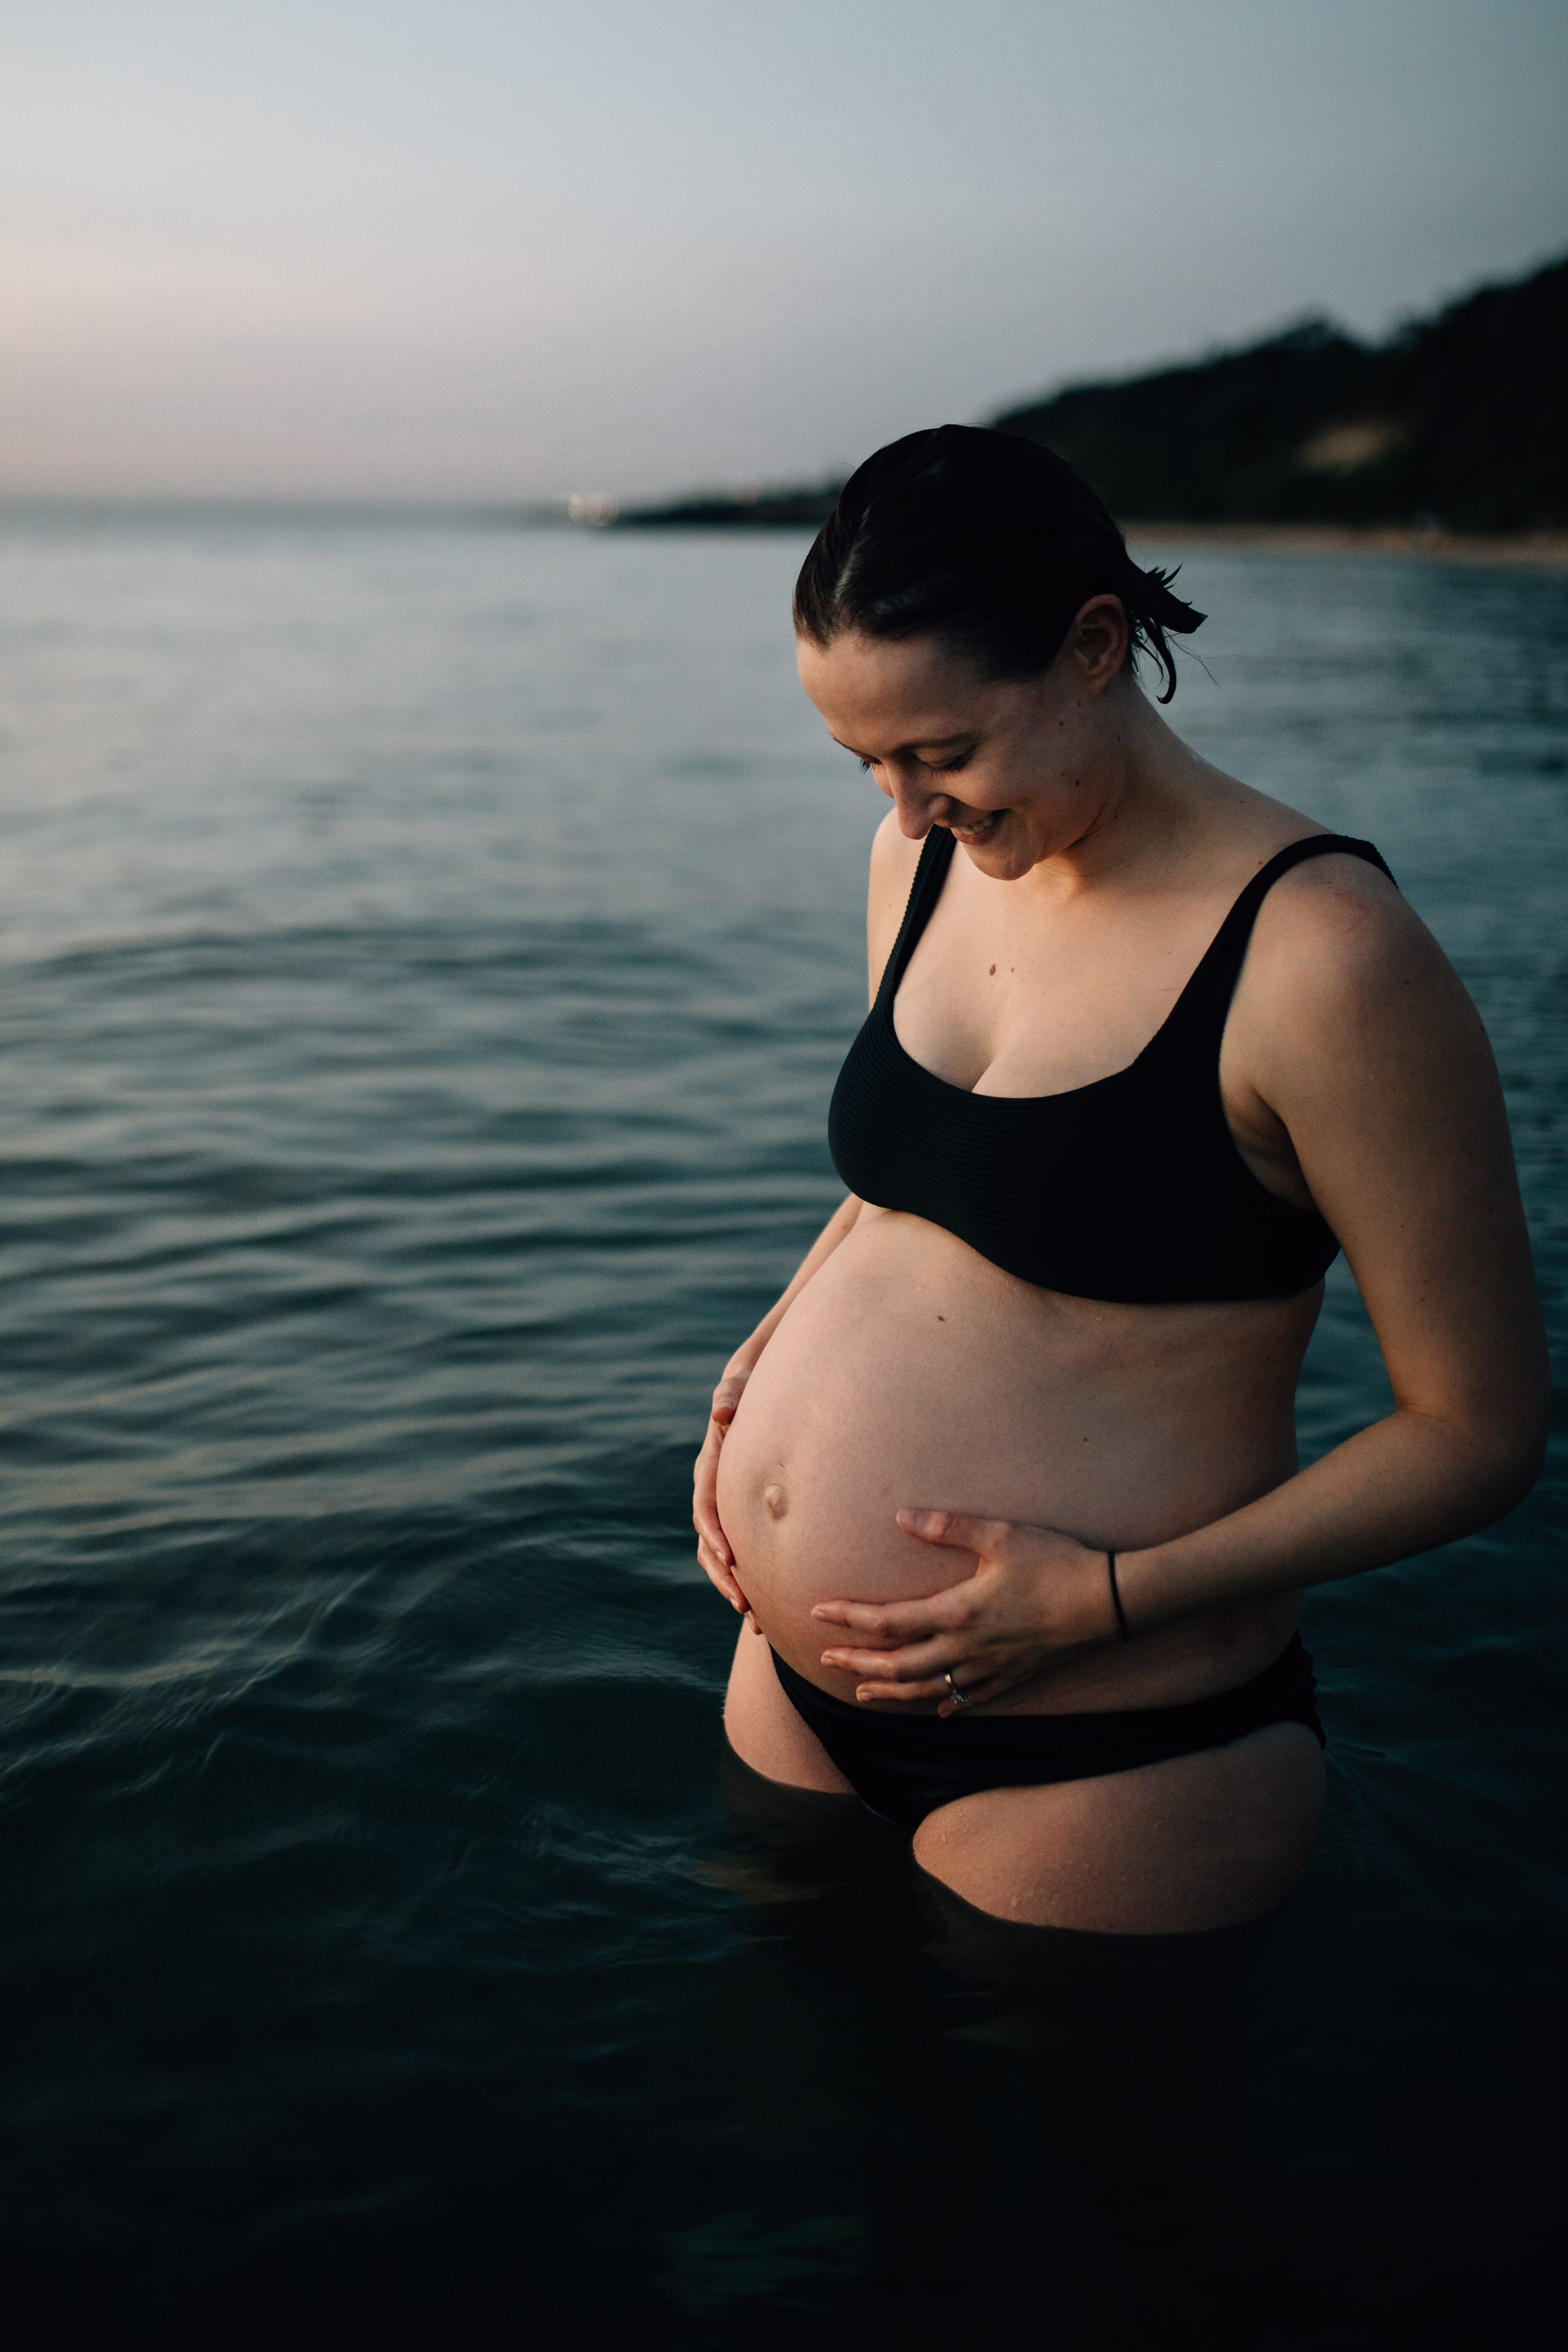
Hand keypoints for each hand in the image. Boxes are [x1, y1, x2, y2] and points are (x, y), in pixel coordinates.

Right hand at [693, 1363, 757, 1620]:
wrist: (753, 1394)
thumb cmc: (749, 1388)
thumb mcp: (740, 1385)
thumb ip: (731, 1394)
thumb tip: (722, 1407)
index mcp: (710, 1469)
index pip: (706, 1506)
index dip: (714, 1533)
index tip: (730, 1557)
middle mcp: (713, 1494)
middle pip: (711, 1542)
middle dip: (724, 1575)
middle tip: (743, 1604)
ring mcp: (726, 1510)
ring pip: (722, 1557)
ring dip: (734, 1588)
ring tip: (756, 1621)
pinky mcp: (742, 1519)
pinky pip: (741, 1557)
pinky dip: (751, 1582)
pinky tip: (770, 1612)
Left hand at [813, 1509, 1117, 1712]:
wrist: (1110, 1602)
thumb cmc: (1055, 1562)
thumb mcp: (1000, 1535)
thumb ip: (947, 1527)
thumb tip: (900, 1517)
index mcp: (958, 1612)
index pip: (889, 1621)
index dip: (850, 1618)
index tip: (818, 1612)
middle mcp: (967, 1649)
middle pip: (898, 1664)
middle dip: (857, 1661)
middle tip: (825, 1658)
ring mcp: (991, 1669)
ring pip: (928, 1689)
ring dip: (889, 1691)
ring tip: (861, 1691)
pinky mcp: (1014, 1677)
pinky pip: (972, 1699)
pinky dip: (947, 1705)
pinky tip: (937, 1711)